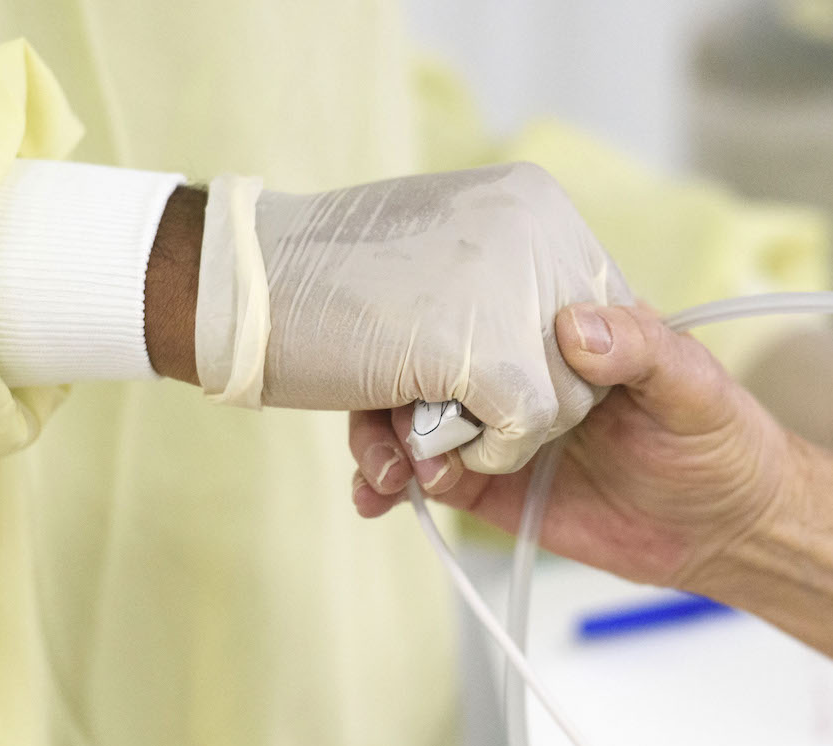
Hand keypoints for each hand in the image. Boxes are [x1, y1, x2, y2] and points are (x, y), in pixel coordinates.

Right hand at [238, 163, 630, 472]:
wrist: (234, 282)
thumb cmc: (328, 280)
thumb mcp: (444, 265)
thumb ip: (512, 296)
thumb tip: (585, 344)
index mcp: (535, 204)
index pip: (598, 311)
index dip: (549, 367)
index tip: (494, 391)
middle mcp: (540, 231)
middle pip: (588, 362)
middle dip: (522, 408)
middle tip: (446, 414)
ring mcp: (515, 284)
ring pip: (564, 400)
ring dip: (493, 438)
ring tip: (417, 434)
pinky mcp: (485, 345)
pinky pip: (525, 426)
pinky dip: (484, 454)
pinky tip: (421, 448)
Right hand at [348, 302, 799, 591]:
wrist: (727, 530)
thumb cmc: (721, 441)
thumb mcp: (693, 385)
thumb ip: (642, 352)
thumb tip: (576, 326)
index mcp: (558, 327)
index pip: (478, 302)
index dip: (428, 311)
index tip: (394, 330)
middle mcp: (515, 371)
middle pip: (424, 362)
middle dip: (386, 387)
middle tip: (388, 426)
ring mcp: (495, 429)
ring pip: (411, 421)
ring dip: (381, 440)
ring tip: (387, 474)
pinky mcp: (489, 486)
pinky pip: (425, 481)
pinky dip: (390, 487)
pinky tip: (378, 499)